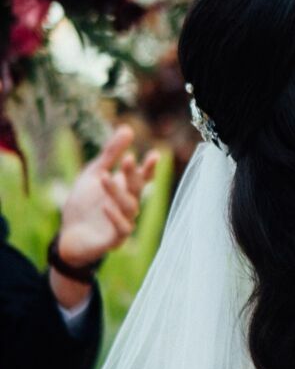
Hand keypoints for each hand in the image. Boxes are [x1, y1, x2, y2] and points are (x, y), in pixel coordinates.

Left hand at [55, 126, 160, 270]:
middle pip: (136, 190)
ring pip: (128, 207)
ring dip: (117, 192)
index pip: (142, 178)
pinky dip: (115, 217)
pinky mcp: (114, 240)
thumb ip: (110, 154)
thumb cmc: (83, 205)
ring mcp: (124, 223)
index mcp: (125, 190)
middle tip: (127, 159)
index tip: (153, 154)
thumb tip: (127, 128)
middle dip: (133, 175)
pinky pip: (121, 229)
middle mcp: (128, 206)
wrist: (67, 236)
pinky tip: (105, 206)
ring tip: (104, 177)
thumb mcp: (93, 174)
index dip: (148, 168)